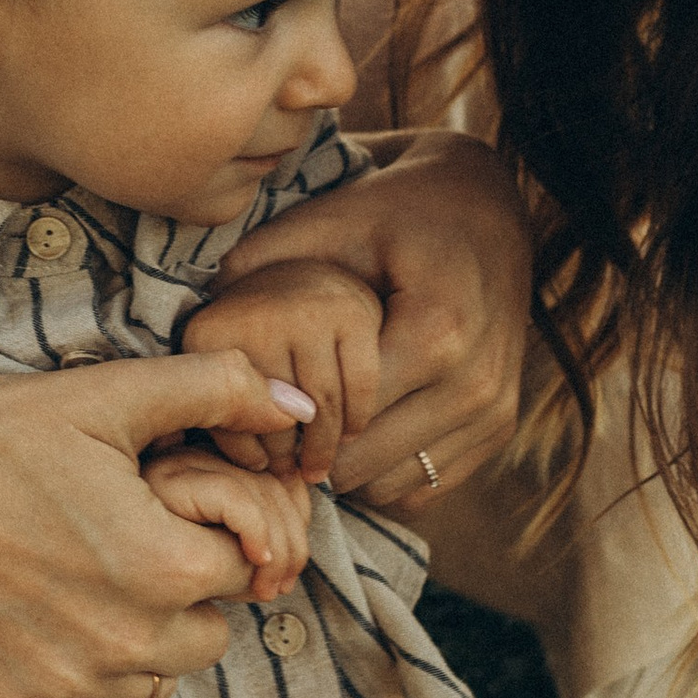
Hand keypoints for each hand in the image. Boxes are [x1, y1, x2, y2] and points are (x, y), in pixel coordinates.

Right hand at [0, 348, 296, 697]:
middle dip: (183, 593)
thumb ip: (220, 393)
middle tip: (121, 543)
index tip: (162, 510)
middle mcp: (127, 644)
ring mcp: (71, 686)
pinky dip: (85, 676)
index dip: (210, 534)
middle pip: (210, 634)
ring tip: (83, 580)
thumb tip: (301, 409)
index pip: (247, 568)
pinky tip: (47, 619)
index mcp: (165, 568)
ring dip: (139, 641)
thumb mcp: (111, 395)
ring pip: (154, 680)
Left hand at [212, 135, 530, 508]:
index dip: (286, 417)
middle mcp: (474, 384)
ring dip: (343, 470)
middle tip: (270, 426)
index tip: (254, 402)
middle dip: (307, 452)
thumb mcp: (329, 222)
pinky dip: (382, 473)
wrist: (488, 209)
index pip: (340, 418)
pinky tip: (352, 434)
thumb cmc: (397, 212)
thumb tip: (198, 315)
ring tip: (309, 430)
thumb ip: (263, 264)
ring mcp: (494, 413)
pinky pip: (423, 488)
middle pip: (362, 464)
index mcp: (436, 332)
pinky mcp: (500, 431)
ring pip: (390, 487)